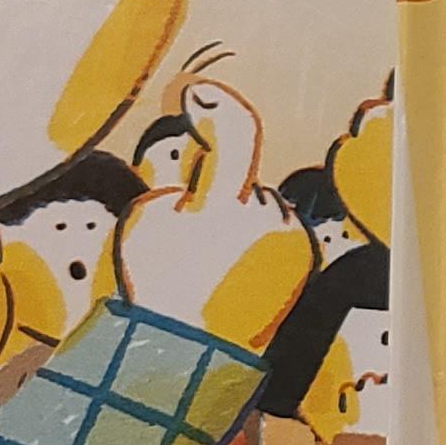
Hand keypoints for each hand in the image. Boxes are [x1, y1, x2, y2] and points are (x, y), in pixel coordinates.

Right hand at [117, 76, 311, 347]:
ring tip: (211, 262)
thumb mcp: (144, 220)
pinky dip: (256, 238)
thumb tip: (201, 171)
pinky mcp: (301, 258)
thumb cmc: (156, 285)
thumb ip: (176, 181)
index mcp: (226, 206)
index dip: (215, 106)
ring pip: (259, 205)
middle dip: (214, 193)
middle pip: (240, 179)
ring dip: (236, 217)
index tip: (195, 94)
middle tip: (190, 236)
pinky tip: (234, 269)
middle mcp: (268, 218)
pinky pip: (275, 230)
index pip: (236, 134)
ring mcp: (290, 240)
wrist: (187, 350)